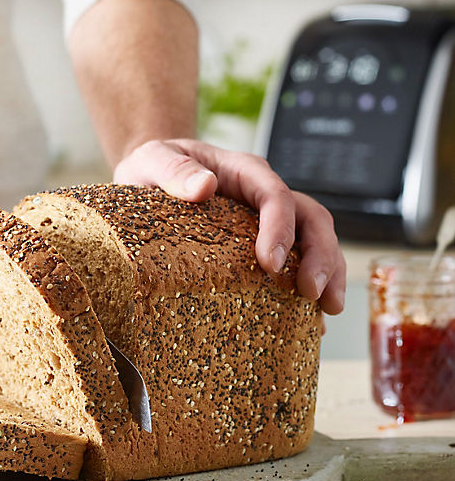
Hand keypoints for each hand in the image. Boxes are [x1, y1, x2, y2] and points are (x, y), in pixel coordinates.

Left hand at [113, 138, 345, 314]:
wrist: (152, 177)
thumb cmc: (153, 168)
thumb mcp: (153, 160)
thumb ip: (173, 170)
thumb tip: (204, 186)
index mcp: (243, 172)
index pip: (274, 194)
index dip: (280, 228)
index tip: (270, 264)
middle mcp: (263, 195)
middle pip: (310, 217)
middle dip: (320, 255)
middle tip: (312, 294)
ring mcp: (267, 220)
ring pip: (314, 239)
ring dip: (327, 272)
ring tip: (328, 310)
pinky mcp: (263, 243)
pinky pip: (297, 261)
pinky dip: (309, 288)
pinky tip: (311, 320)